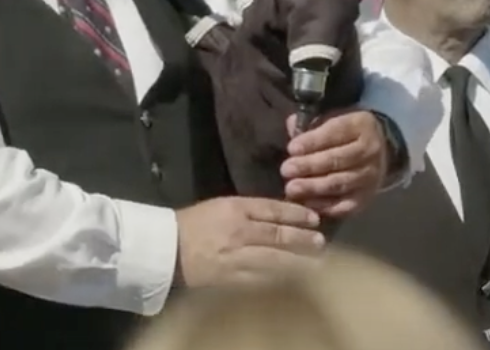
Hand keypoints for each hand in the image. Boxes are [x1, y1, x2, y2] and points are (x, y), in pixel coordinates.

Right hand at [175, 197, 323, 287]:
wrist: (168, 249)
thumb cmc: (194, 224)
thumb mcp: (220, 207)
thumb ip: (249, 210)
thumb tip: (281, 217)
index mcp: (235, 209)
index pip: (273, 209)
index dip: (297, 214)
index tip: (314, 218)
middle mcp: (239, 231)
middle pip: (279, 235)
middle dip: (304, 240)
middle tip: (321, 242)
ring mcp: (238, 257)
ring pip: (277, 260)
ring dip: (300, 263)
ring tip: (318, 265)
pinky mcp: (234, 278)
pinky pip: (264, 280)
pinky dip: (283, 281)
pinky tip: (296, 281)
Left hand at [281, 110, 388, 217]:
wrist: (377, 151)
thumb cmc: (343, 133)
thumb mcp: (330, 118)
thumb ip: (310, 124)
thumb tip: (292, 129)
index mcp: (360, 125)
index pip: (336, 132)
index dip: (313, 141)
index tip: (291, 149)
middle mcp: (370, 151)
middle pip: (338, 160)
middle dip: (309, 166)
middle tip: (286, 170)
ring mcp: (371, 177)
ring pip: (341, 183)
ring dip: (314, 187)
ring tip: (291, 189)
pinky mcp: (367, 197)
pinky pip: (347, 205)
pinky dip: (326, 206)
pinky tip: (307, 204)